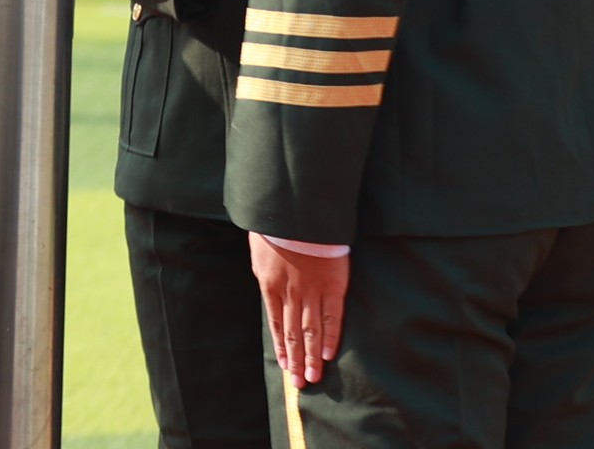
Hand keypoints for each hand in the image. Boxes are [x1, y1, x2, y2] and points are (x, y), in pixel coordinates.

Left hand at [252, 235, 348, 388]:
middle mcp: (290, 293)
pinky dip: (330, 336)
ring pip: (311, 330)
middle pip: (293, 333)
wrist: (298, 210)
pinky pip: (333, 316)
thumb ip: (264, 270)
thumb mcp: (259, 249)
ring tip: (312, 377)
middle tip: (300, 383)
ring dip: (311, 356)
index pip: (276, 323)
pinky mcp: (334, 285)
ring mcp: (312, 291)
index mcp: (270, 284)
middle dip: (296, 359)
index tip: (285, 364)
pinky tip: (327, 354)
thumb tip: (267, 285)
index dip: (281, 346)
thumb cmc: (276, 224)